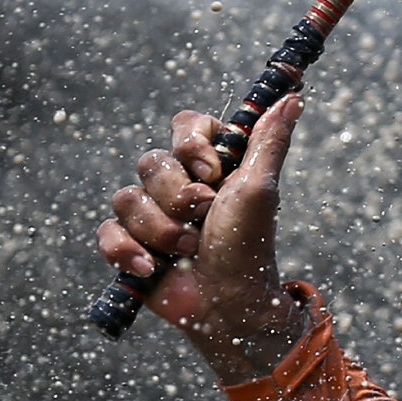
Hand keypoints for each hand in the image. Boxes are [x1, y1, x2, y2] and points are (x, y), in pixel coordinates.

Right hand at [94, 92, 314, 379]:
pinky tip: (153, 268)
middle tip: (206, 219)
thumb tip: (295, 96)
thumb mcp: (261, 189)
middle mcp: (177, 183)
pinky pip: (107, 231)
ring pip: (127, 198)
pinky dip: (129, 251)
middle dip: (181, 198)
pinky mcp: (128, 243)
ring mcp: (150, 213)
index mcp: (210, 164)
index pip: (185, 124)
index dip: (191, 145)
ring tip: (189, 250)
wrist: (229, 304)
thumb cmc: (248, 245)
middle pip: (152, 163)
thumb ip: (270, 140)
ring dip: (162, 230)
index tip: (211, 171)